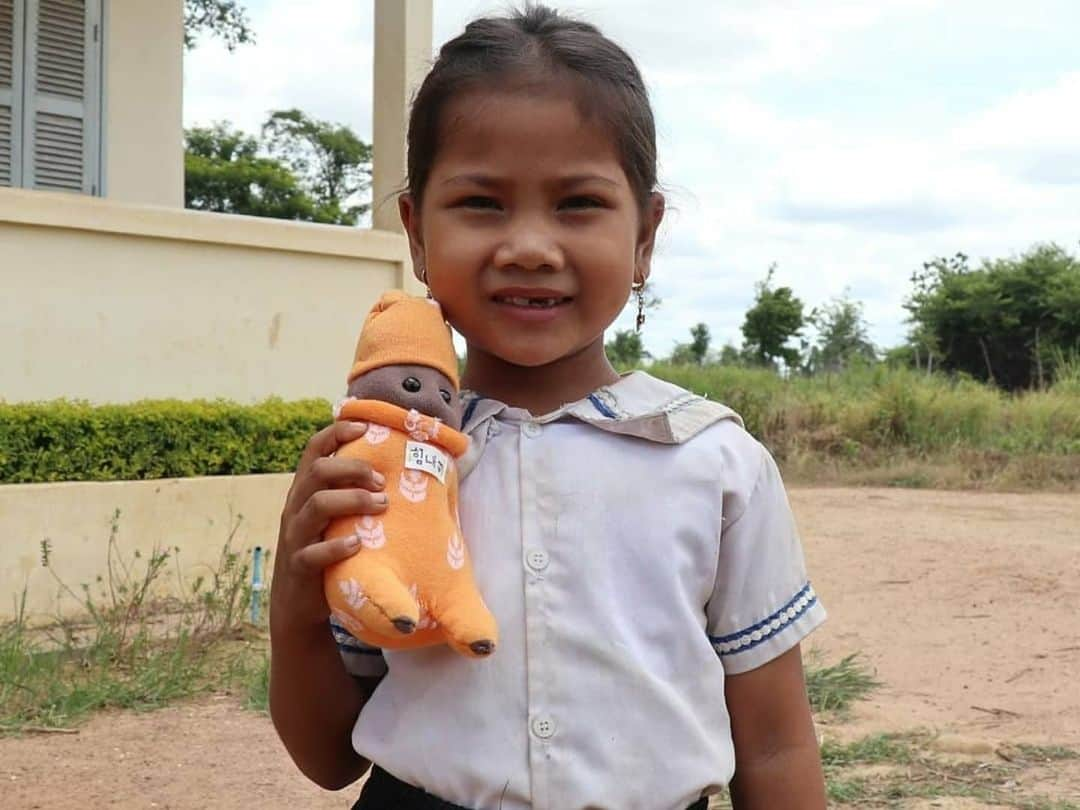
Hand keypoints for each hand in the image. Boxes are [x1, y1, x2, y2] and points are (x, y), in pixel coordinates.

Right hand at [271, 420, 387, 632]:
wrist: (298, 603)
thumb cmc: (327, 550)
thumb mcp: (334, 518)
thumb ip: (351, 493)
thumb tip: (399, 470)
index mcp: (305, 490)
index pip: (314, 449)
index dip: (336, 433)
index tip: (364, 427)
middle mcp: (296, 507)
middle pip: (318, 471)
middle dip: (353, 469)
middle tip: (383, 481)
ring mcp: (295, 536)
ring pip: (316, 505)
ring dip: (353, 500)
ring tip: (382, 505)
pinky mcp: (299, 566)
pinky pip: (313, 552)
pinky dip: (336, 546)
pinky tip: (358, 545)